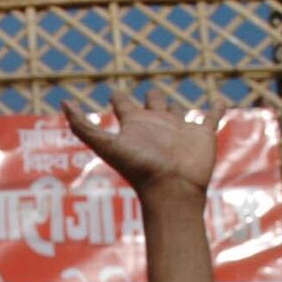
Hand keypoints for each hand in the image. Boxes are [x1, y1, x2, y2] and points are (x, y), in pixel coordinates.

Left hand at [63, 87, 222, 203]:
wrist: (172, 190)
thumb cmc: (140, 169)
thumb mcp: (106, 145)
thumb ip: (83, 127)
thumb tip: (62, 102)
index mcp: (136, 126)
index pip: (124, 104)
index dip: (118, 96)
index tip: (114, 91)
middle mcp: (157, 126)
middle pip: (152, 104)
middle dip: (150, 97)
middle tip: (148, 91)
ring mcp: (180, 131)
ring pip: (178, 111)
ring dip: (177, 106)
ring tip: (177, 102)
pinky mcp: (203, 135)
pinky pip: (211, 117)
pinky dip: (216, 108)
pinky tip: (219, 99)